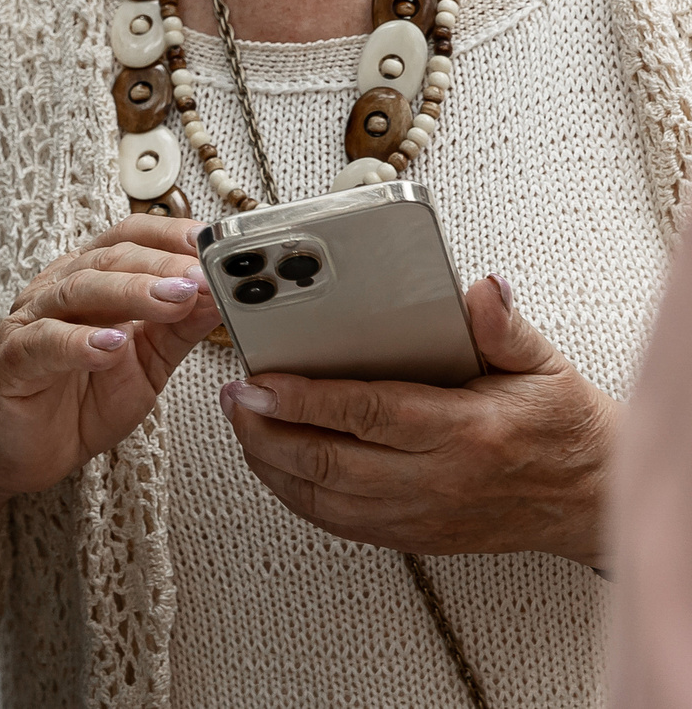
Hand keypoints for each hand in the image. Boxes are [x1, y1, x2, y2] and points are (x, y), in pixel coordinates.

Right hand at [0, 214, 223, 498]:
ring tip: (172, 299)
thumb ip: (178, 330)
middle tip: (200, 276)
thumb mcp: (147, 364)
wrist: (24, 450)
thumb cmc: (82, 400)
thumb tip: (222, 296)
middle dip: (159, 266)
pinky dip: (79, 342)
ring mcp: (30, 322)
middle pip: (107, 260)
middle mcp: (58, 290)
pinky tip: (111, 345)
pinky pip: (44, 343)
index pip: (127, 239)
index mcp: (91, 282)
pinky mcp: (12, 361)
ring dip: (130, 293)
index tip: (209, 242)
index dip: (167, 235)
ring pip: (78, 291)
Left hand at [222, 274, 615, 567]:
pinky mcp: (413, 536)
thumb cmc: (562, 426)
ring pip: (323, 499)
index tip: (258, 379)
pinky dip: (296, 493)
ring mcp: (422, 516)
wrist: (591, 498)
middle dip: (267, 430)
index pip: (369, 415)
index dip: (305, 399)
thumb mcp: (542, 364)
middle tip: (233, 396)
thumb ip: (502, 326)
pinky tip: (273, 461)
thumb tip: (481, 289)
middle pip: (330, 463)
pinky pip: (338, 521)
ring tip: (241, 422)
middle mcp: (438, 480)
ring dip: (270, 462)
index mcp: (467, 432)